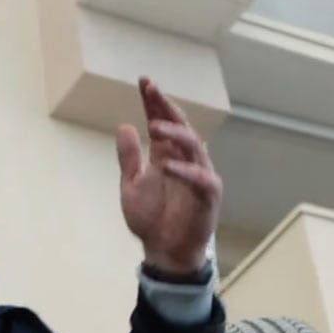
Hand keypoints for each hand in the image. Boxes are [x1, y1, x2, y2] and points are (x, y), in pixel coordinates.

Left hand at [116, 77, 222, 274]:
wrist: (163, 250)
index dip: (154, 102)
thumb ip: (129, 158)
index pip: (161, 122)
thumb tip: (125, 126)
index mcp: (165, 155)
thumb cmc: (150, 218)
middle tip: (152, 89)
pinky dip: (185, 170)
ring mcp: (198, 175)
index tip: (144, 82)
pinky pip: (201, 178)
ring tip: (153, 125)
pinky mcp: (208, 195)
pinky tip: (167, 164)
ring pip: (193, 145)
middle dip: (166, 106)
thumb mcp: (130, 185)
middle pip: (179, 125)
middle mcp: (184, 160)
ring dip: (174, 133)